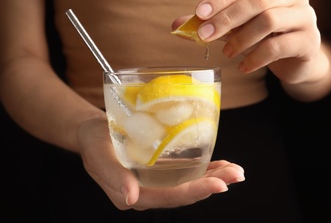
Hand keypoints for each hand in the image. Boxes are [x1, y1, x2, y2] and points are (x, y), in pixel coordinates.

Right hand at [77, 116, 244, 210]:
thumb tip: (131, 198)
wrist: (94, 131)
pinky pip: (185, 173)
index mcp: (133, 195)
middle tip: (236, 175)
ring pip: (189, 184)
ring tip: (236, 171)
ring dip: (214, 177)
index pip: (169, 197)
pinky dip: (204, 168)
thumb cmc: (94, 141)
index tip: (219, 185)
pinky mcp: (161, 170)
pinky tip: (220, 164)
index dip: (195, 192)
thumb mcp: (99, 155)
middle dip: (212, 184)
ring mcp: (156, 182)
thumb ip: (112, 177)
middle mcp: (148, 192)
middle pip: (184, 193)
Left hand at [174, 0, 324, 84]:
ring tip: (227, 53)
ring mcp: (306, 17)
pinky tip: (243, 67)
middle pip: (256, 2)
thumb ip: (212, 24)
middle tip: (205, 36)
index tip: (199, 14)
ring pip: (269, 21)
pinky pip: (278, 46)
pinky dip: (255, 58)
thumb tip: (177, 25)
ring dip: (241, 39)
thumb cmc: (265, 36)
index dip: (220, 0)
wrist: (297, 58)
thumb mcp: (237, 27)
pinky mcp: (309, 41)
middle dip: (226, 19)